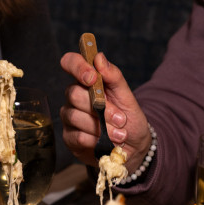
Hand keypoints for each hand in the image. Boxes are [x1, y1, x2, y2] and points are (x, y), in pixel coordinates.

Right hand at [59, 50, 151, 168]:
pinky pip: (77, 136)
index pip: (70, 63)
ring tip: (120, 135)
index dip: (77, 67)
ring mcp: (70, 117)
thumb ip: (114, 77)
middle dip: (101, 108)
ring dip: (102, 127)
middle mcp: (74, 96)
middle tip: (121, 119)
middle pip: (73, 94)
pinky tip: (106, 143)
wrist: (133, 147)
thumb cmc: (129, 118)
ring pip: (75, 116)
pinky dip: (95, 140)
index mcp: (87, 81)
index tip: (92, 77)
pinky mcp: (70, 137)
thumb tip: (99, 57)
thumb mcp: (127, 96)